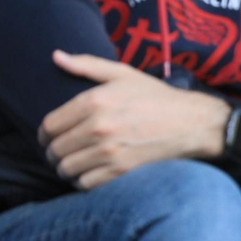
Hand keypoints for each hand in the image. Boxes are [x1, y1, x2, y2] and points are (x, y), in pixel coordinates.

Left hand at [38, 51, 230, 189]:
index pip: (49, 126)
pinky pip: (86, 183)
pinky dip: (84, 181)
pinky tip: (91, 174)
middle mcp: (98, 126)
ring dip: (68, 168)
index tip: (51, 138)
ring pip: (67, 168)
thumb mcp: (124, 74)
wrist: (194, 123)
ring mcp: (110, 151)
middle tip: (64, 153)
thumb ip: (87, 64)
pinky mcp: (122, 171)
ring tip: (76, 164)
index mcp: (94, 101)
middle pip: (56, 149)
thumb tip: (56, 56)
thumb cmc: (157, 97)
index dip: (45, 135)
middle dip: (55, 153)